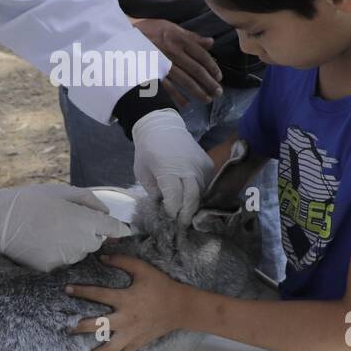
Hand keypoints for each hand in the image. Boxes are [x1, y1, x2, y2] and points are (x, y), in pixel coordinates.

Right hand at [0, 184, 129, 271]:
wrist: (0, 220)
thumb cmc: (32, 200)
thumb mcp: (63, 192)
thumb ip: (90, 202)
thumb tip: (105, 213)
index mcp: (85, 222)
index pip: (114, 230)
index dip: (120, 230)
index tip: (123, 231)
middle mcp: (79, 243)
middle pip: (96, 242)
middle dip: (90, 233)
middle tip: (69, 221)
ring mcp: (65, 258)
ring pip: (80, 253)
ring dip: (74, 244)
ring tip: (53, 230)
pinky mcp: (51, 268)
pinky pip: (63, 261)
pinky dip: (58, 253)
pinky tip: (43, 241)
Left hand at [66, 253, 186, 350]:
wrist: (180, 307)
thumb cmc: (160, 286)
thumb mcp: (143, 269)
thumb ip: (122, 261)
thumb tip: (102, 256)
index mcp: (125, 299)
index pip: (97, 295)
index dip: (80, 291)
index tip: (66, 290)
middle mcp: (125, 319)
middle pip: (97, 326)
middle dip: (78, 327)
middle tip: (64, 328)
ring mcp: (131, 334)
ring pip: (108, 350)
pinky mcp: (137, 343)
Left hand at [131, 108, 213, 227]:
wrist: (161, 126)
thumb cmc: (148, 151)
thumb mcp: (142, 173)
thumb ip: (154, 191)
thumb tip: (165, 207)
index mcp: (167, 171)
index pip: (175, 199)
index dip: (173, 212)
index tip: (169, 218)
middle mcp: (187, 169)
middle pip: (193, 199)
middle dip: (187, 214)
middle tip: (182, 224)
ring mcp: (200, 166)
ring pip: (202, 193)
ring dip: (195, 205)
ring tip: (188, 213)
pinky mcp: (208, 163)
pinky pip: (208, 183)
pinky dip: (202, 193)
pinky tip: (195, 198)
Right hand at [133, 18, 222, 106]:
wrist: (123, 35)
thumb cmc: (148, 30)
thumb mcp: (170, 26)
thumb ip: (191, 36)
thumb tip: (210, 42)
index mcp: (179, 39)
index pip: (201, 55)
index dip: (212, 67)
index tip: (218, 77)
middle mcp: (173, 52)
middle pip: (196, 70)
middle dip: (209, 83)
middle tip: (218, 93)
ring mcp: (162, 64)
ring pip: (184, 81)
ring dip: (198, 92)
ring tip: (207, 99)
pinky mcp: (152, 73)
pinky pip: (167, 88)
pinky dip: (177, 98)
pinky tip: (186, 105)